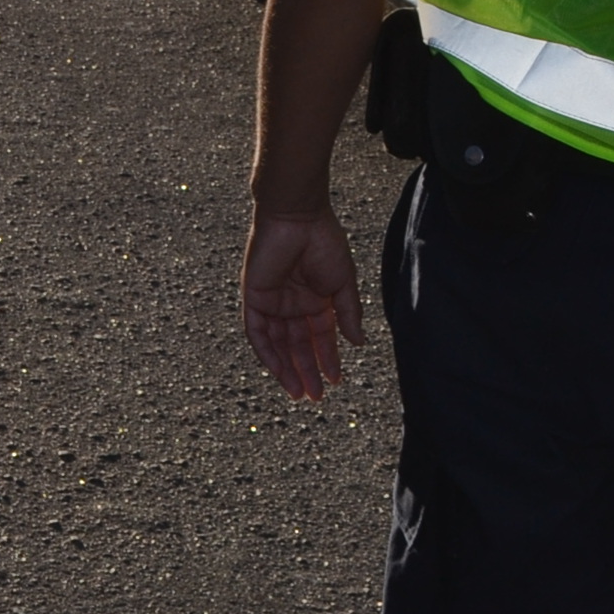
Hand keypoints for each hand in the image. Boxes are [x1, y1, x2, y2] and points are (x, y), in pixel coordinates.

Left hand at [242, 206, 365, 400]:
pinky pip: (258, 332)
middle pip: (297, 345)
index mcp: (315, 299)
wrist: (298, 217)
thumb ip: (348, 313)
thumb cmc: (323, 241)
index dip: (327, 359)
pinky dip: (267, 353)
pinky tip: (280, 371)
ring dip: (287, 368)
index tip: (335, 380)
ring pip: (277, 344)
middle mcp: (292, 303)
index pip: (319, 337)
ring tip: (300, 392)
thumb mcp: (343, 283)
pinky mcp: (254, 297)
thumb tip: (358, 342)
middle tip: (316, 396)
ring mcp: (272, 301)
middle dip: (307, 370)